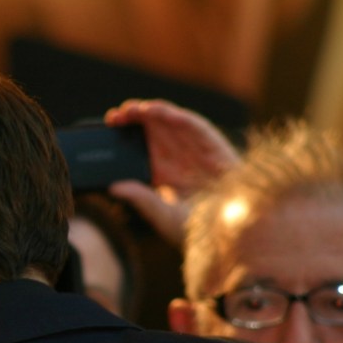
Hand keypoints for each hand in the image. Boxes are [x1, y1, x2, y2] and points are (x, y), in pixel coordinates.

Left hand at [103, 99, 239, 244]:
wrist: (234, 233)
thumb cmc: (201, 229)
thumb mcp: (163, 215)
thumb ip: (141, 199)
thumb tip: (112, 187)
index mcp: (164, 173)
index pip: (140, 148)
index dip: (124, 136)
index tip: (107, 129)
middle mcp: (178, 157)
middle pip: (152, 131)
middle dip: (132, 120)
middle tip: (113, 117)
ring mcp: (195, 149)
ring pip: (169, 123)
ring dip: (151, 113)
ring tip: (131, 109)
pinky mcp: (213, 145)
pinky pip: (193, 125)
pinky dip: (175, 115)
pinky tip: (156, 110)